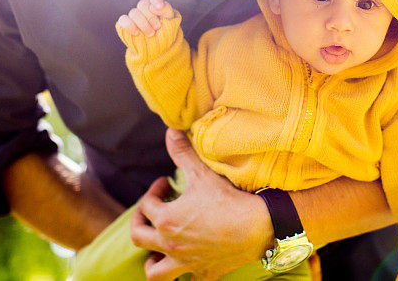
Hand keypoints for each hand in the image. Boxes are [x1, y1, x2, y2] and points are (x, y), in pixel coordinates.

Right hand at [117, 0, 175, 36]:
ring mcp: (134, 15)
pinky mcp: (125, 23)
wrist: (159, 45)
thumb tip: (152, 7)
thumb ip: (165, 9)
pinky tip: (136, 33)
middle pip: (143, 4)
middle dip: (151, 17)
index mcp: (155, 4)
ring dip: (143, 25)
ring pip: (134, 13)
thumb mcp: (170, 19)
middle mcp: (144, 8)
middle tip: (157, 27)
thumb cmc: (165, 30)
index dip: (156, 0)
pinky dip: (129, 26)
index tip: (159, 7)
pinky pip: (123, 20)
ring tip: (151, 34)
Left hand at [130, 129, 273, 280]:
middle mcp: (170, 245)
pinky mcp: (206, 271)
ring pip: (155, 272)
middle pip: (139, 238)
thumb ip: (182, 151)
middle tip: (153, 211)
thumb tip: (169, 130)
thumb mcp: (202, 172)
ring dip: (153, 261)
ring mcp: (186, 262)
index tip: (167, 183)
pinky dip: (187, 275)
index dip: (154, 190)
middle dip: (140, 221)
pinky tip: (191, 264)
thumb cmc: (228, 199)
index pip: (146, 205)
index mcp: (166, 220)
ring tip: (158, 249)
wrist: (258, 226)